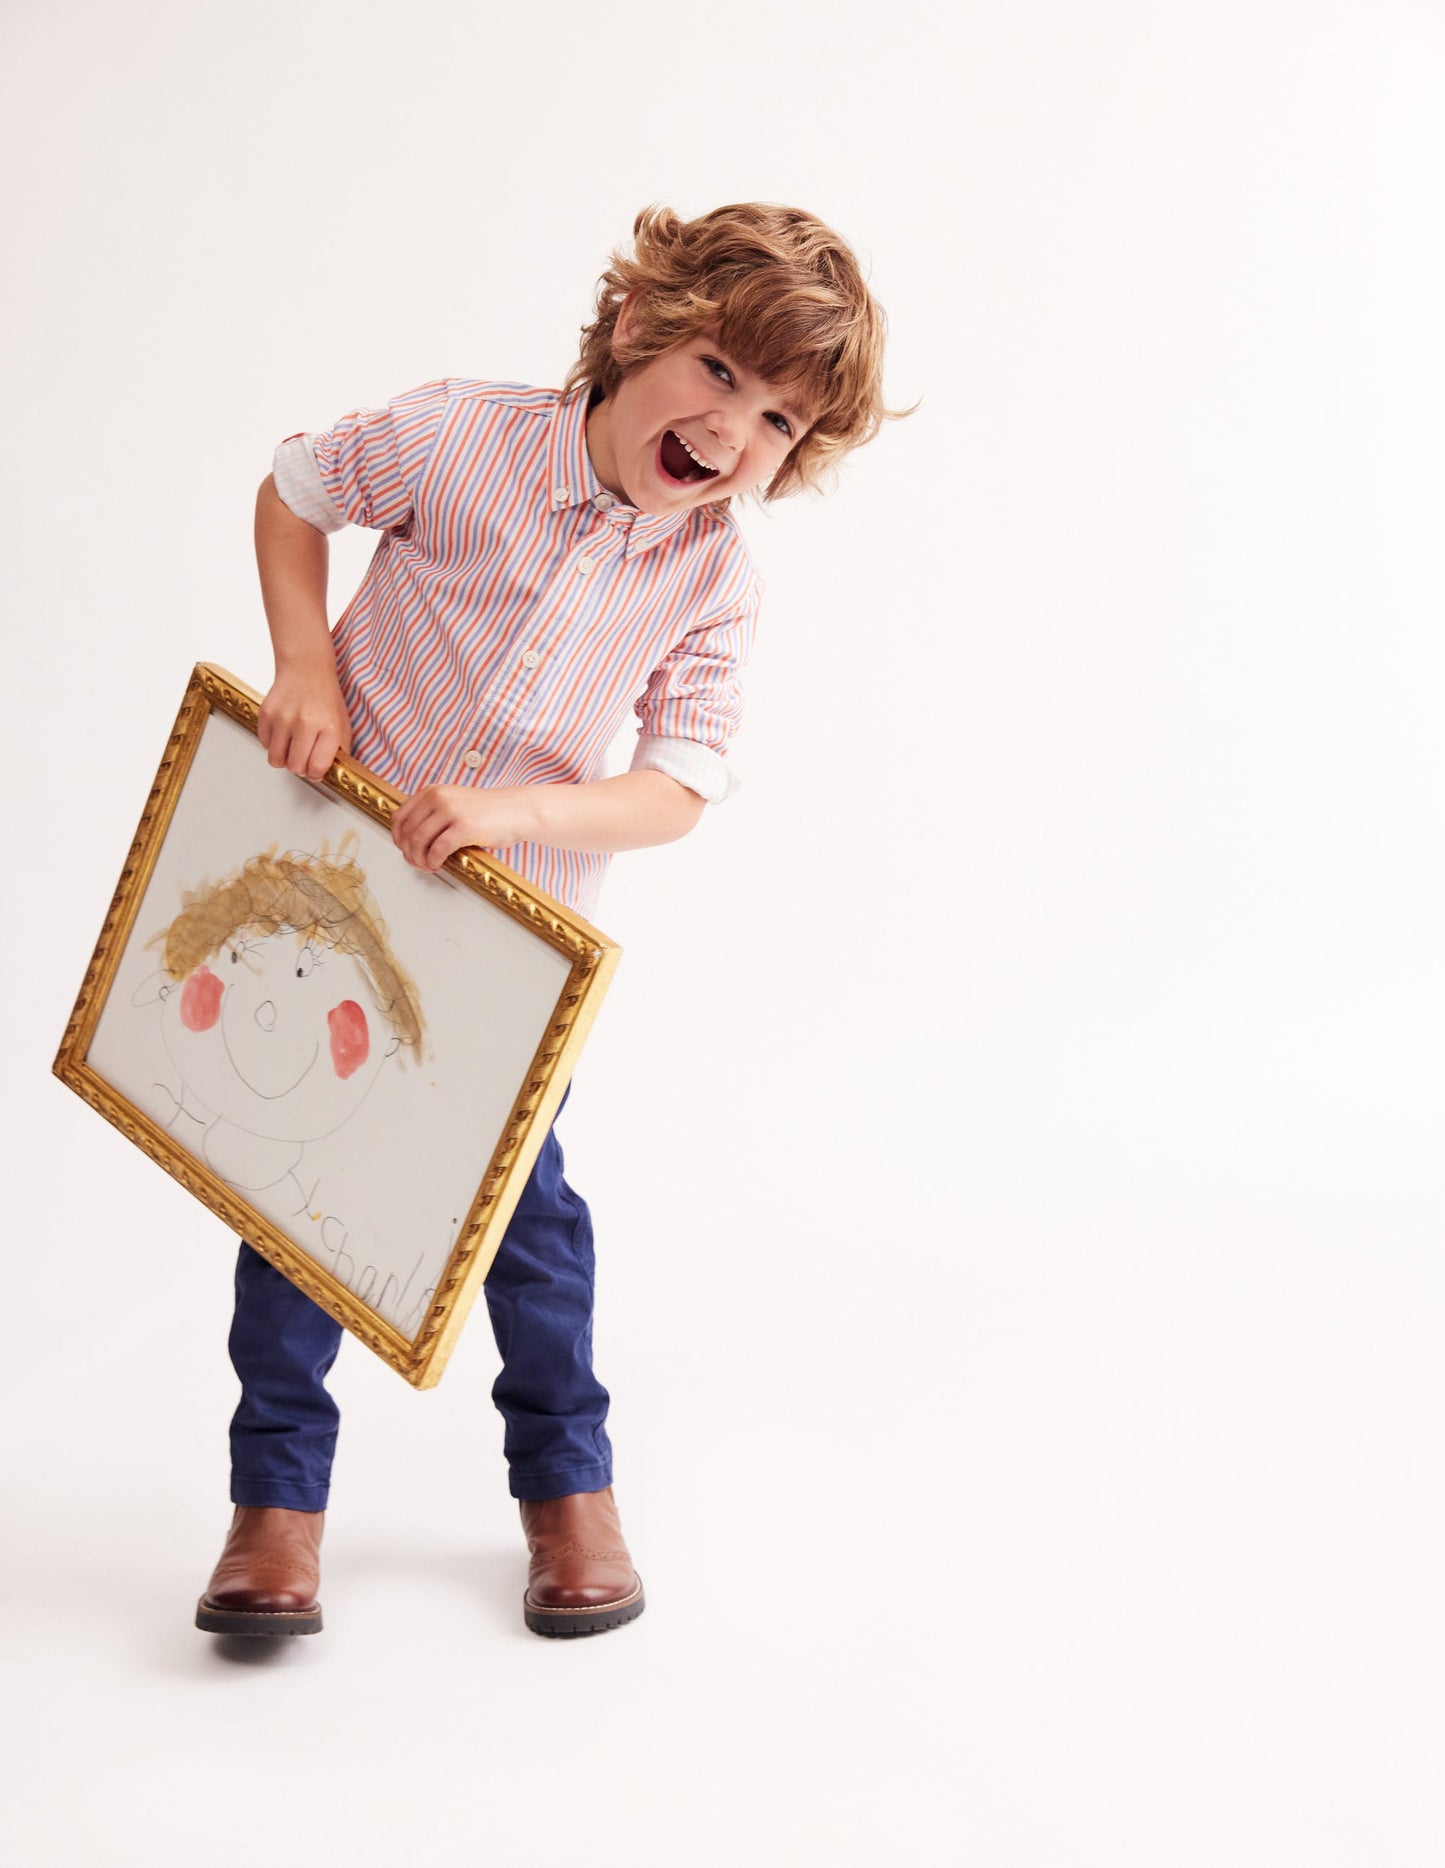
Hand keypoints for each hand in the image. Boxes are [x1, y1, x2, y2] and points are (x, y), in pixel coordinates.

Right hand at [257, 664, 352, 778]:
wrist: (305, 668)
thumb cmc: (326, 698)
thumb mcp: (342, 724)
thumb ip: (339, 750)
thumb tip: (331, 773)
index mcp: (328, 727)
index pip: (317, 767)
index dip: (316, 774)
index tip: (316, 770)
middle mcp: (305, 722)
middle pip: (295, 767)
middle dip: (300, 768)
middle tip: (304, 759)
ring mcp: (282, 717)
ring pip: (276, 760)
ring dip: (284, 759)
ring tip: (292, 748)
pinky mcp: (266, 713)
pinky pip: (265, 744)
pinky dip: (273, 744)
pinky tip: (283, 734)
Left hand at [391, 784, 530, 871]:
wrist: (518, 810)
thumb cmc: (488, 812)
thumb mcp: (454, 803)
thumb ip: (432, 814)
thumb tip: (410, 839)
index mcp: (432, 791)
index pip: (399, 817)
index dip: (398, 839)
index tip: (406, 850)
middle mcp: (438, 797)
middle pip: (406, 832)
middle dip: (408, 853)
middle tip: (418, 864)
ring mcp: (451, 811)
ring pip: (418, 841)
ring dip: (419, 859)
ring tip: (428, 866)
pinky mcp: (464, 827)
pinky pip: (438, 849)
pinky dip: (433, 861)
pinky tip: (438, 865)